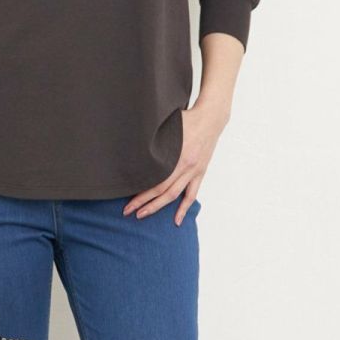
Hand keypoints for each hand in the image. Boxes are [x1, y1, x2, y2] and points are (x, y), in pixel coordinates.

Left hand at [123, 100, 229, 224]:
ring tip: (144, 215)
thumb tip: (133, 148)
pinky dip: (184, 208)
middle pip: (163, 192)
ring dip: (159, 207)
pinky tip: (177, 220)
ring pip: (176, 195)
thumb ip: (153, 140)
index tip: (128, 202)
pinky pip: (192, 194)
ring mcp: (194, 171)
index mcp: (177, 156)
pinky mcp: (200, 172)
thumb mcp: (167, 126)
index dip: (141, 195)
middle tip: (129, 212)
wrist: (211, 118)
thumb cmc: (187, 119)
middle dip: (145, 204)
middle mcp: (186, 167)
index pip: (156, 182)